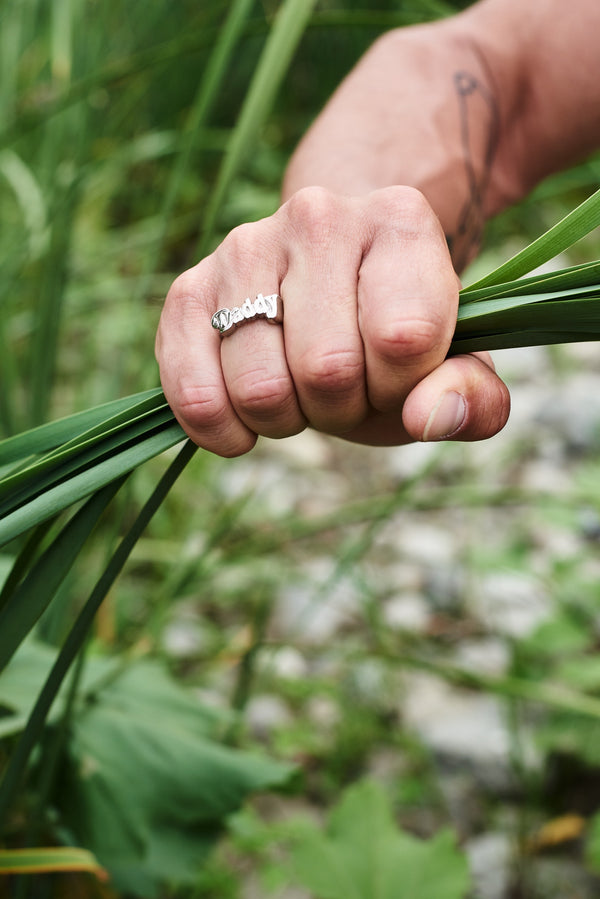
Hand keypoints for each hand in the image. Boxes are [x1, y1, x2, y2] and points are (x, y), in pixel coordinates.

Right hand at [155, 186, 509, 456]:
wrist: (329, 274)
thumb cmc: (391, 330)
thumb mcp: (450, 364)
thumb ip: (472, 398)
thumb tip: (427, 418)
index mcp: (401, 222)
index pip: (403, 338)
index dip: (402, 386)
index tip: (398, 375)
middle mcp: (319, 216)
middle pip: (327, 369)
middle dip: (342, 407)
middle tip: (346, 387)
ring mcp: (244, 247)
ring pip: (260, 389)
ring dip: (287, 419)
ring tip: (300, 389)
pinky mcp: (188, 289)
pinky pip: (192, 390)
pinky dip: (221, 428)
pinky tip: (243, 423)